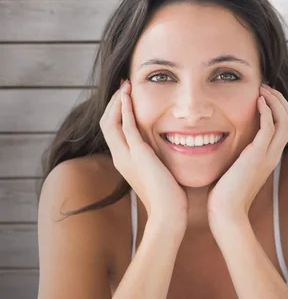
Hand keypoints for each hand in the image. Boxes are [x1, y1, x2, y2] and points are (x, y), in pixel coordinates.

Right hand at [100, 79, 188, 229]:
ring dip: (117, 101)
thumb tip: (168, 149)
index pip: (113, 130)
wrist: (169, 214)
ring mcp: (126, 156)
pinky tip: (127, 96)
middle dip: (113, 102)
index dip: (117, 111)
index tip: (126, 96)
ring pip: (111, 122)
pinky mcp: (137, 154)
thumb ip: (157, 159)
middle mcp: (120, 157)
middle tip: (123, 84)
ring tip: (124, 85)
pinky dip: (125, 109)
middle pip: (106, 123)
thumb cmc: (169, 197)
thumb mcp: (159, 172)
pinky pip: (126, 126)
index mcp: (125, 161)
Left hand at [207, 84, 287, 226]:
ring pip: (285, 120)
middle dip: (280, 100)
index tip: (264, 95)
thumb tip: (230, 144)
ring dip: (275, 101)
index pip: (285, 126)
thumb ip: (239, 155)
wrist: (226, 213)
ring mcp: (268, 155)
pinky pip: (269, 128)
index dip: (278, 107)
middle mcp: (273, 154)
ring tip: (263, 90)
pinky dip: (267, 112)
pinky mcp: (257, 156)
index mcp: (270, 156)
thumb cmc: (226, 194)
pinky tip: (258, 102)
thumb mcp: (236, 169)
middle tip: (265, 87)